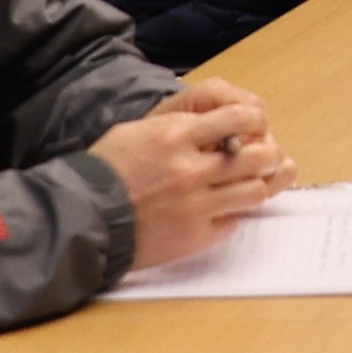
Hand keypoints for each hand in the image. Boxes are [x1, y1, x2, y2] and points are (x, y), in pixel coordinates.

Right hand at [102, 82, 296, 268]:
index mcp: (176, 135)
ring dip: (253, 186)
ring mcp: (196, 204)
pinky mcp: (195, 235)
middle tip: (262, 157)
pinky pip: (232, 221)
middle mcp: (191, 169)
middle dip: (267, 154)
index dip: (255, 120)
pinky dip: (229, 215)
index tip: (255, 125)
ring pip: (254, 191)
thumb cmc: (106, 171)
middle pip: (258, 156)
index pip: (240, 117)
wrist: (84, 216)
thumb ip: (180, 126)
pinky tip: (215, 210)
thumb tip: (217, 124)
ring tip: (241, 185)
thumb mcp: (138, 131)